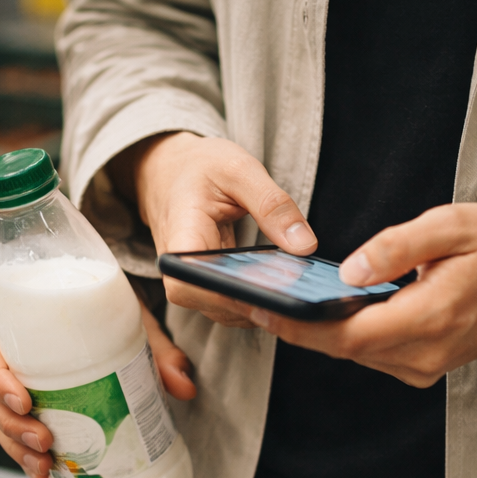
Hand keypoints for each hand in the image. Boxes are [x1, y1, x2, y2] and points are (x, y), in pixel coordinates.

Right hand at [0, 305, 195, 477]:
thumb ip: (159, 352)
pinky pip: (12, 436)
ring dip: (15, 447)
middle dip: (9, 426)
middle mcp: (6, 356)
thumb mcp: (133, 324)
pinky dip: (26, 459)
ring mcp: (13, 385)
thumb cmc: (110, 314)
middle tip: (45, 442)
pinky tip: (45, 477)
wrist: (109, 316)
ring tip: (45, 465)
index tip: (25, 401)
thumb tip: (184, 386)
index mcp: (16, 327)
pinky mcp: (26, 409)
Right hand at [111, 132, 317, 327]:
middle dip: (258, 305)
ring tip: (300, 291)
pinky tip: (289, 287)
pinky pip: (234, 301)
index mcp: (180, 235)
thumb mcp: (238, 169)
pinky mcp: (211, 282)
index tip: (265, 290)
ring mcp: (195, 279)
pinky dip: (261, 298)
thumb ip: (272, 204)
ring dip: (264, 306)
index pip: (186, 283)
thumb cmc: (199, 166)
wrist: (172, 170)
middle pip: (213, 305)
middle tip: (300, 294)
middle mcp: (181, 267)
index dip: (223, 296)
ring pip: (227, 310)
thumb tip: (304, 246)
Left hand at [246, 203, 476, 387]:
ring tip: (279, 301)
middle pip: (344, 348)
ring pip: (355, 353)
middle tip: (254, 300)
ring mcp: (425, 366)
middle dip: (298, 327)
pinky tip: (323, 310)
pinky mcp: (423, 366)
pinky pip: (372, 353)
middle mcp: (425, 354)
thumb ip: (397, 246)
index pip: (350, 334)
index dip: (301, 324)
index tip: (262, 307)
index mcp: (431, 319)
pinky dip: (344, 334)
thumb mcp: (452, 226)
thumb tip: (348, 270)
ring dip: (319, 331)